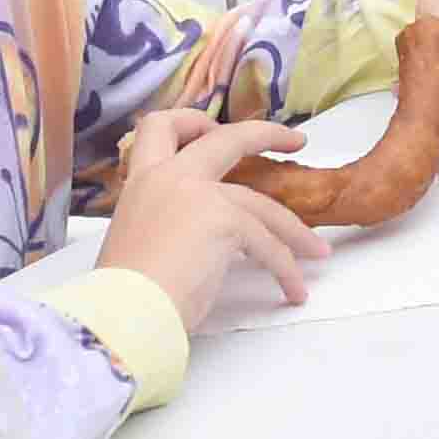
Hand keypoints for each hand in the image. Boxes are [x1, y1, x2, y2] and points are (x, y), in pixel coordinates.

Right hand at [96, 112, 334, 328]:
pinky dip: (286, 268)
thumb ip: (170, 226)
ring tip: (315, 251)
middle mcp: (170, 177)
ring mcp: (199, 194)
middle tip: (296, 141)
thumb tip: (203, 242)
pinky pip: (267, 243)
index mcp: (142, 182)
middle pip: (228, 138)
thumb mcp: (140, 244)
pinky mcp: (226, 219)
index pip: (158, 128)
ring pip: (262, 205)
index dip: (191, 123)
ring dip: (293, 231)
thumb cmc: (124, 296)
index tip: (213, 133)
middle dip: (267, 134)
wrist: (122, 315)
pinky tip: (293, 289)